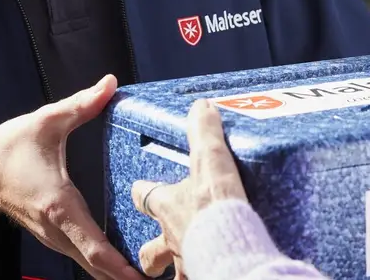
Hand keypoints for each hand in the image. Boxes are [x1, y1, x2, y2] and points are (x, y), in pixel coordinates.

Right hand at [0, 75, 143, 279]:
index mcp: (58, 205)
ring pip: (90, 266)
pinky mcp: (54, 237)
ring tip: (152, 271)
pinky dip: (105, 265)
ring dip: (118, 273)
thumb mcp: (46, 121)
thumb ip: (81, 104)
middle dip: (127, 276)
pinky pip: (83, 257)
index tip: (143, 278)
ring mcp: (54, 238)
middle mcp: (57, 230)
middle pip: (97, 267)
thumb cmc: (9, 149)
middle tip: (163, 275)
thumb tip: (111, 83)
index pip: (94, 248)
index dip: (120, 267)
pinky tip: (129, 263)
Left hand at [131, 99, 248, 277]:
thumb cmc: (216, 206)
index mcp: (168, 206)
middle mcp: (171, 238)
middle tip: (153, 252)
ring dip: (171, 272)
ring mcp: (185, 261)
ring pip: (169, 273)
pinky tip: (205, 276)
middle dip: (149, 252)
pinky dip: (196, 279)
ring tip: (180, 271)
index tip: (139, 189)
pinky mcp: (201, 276)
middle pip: (149, 250)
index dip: (142, 192)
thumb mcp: (211, 159)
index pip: (145, 196)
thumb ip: (204, 132)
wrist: (230, 247)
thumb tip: (200, 107)